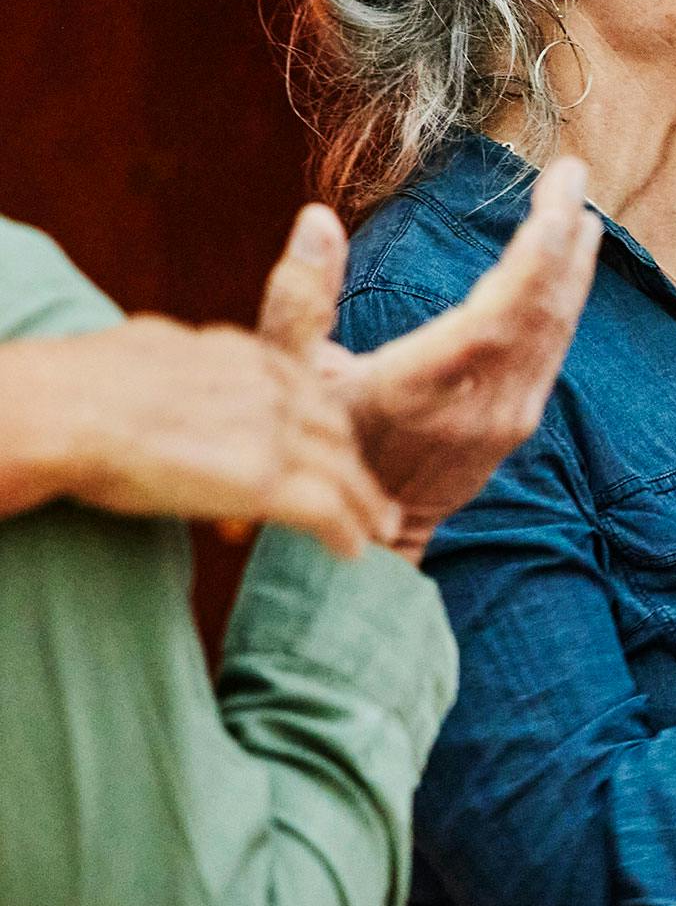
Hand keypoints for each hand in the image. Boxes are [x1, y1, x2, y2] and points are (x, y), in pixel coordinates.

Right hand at [0, 304, 400, 558]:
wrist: (69, 410)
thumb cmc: (80, 386)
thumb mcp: (146, 354)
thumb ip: (179, 368)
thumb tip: (164, 375)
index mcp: (239, 354)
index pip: (303, 388)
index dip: (321, 423)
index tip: (330, 445)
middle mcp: (267, 386)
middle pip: (334, 429)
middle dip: (353, 463)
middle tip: (367, 492)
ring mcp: (271, 432)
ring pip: (341, 471)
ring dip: (364, 504)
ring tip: (376, 528)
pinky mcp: (264, 479)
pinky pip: (325, 510)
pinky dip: (345, 532)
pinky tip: (352, 551)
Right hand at [262, 159, 601, 561]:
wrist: (354, 540)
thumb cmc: (309, 451)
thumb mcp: (282, 379)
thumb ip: (298, 299)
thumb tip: (317, 218)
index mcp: (420, 385)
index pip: (502, 310)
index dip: (539, 247)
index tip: (558, 186)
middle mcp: (476, 406)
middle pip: (541, 312)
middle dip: (563, 238)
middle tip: (574, 176)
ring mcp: (502, 422)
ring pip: (555, 335)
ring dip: (572, 271)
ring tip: (579, 215)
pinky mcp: (511, 429)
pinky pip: (550, 356)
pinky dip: (562, 308)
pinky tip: (565, 276)